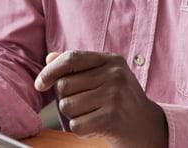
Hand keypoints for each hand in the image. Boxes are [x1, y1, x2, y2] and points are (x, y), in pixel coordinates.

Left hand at [35, 51, 167, 147]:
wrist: (146, 125)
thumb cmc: (121, 98)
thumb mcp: (105, 75)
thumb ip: (78, 66)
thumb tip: (49, 58)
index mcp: (112, 60)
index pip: (72, 58)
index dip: (50, 71)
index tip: (41, 84)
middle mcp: (115, 75)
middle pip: (64, 85)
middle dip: (66, 98)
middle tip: (84, 104)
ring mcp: (115, 96)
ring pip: (67, 106)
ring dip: (73, 115)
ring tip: (92, 114)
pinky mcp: (111, 119)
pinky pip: (76, 125)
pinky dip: (80, 129)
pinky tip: (95, 125)